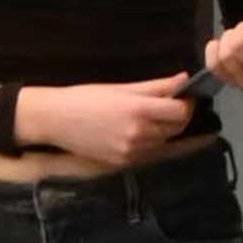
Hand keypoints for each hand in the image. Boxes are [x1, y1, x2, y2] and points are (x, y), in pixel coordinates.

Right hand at [32, 75, 198, 169]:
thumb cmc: (85, 98)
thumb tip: (182, 79)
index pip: (181, 111)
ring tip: (151, 117)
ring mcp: (132, 151)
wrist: (55, 120)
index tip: (183, 96)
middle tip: (170, 105)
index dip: (186, 103)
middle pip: (176, 128)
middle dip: (178, 116)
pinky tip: (139, 131)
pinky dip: (151, 141)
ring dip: (165, 129)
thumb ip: (155, 86)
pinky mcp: (124, 162)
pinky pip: (149, 152)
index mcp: (139, 110)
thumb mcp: (121, 88)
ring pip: (164, 141)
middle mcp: (139, 134)